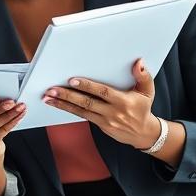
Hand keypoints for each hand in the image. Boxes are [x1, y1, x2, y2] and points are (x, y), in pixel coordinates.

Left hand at [41, 58, 161, 149]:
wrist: (143, 133)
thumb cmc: (143, 108)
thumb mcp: (147, 91)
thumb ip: (143, 76)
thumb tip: (139, 62)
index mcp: (123, 101)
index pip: (103, 92)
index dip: (87, 86)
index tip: (72, 80)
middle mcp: (112, 111)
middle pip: (87, 102)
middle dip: (67, 95)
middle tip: (51, 89)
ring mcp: (105, 120)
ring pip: (81, 110)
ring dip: (62, 104)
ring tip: (48, 97)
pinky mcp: (99, 125)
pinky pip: (82, 116)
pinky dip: (68, 110)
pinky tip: (56, 104)